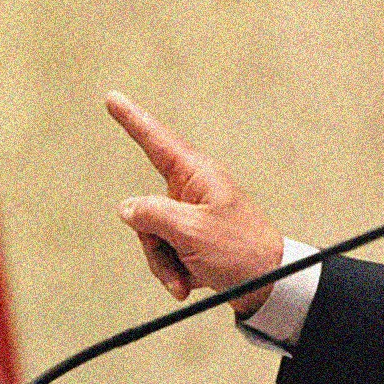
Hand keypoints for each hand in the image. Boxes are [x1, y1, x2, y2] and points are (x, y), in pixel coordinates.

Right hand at [106, 91, 284, 315]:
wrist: (269, 284)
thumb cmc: (240, 252)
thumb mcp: (190, 232)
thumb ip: (152, 215)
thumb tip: (128, 208)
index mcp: (197, 175)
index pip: (157, 141)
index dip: (132, 120)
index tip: (113, 98)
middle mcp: (193, 191)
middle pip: (146, 209)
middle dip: (153, 242)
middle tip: (175, 260)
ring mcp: (193, 216)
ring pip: (153, 235)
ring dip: (165, 263)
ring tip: (186, 278)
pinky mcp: (194, 238)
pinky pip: (167, 252)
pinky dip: (175, 271)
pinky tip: (191, 283)